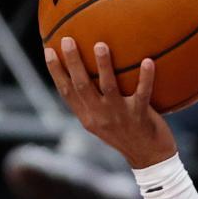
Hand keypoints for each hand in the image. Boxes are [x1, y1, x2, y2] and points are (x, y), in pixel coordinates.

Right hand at [44, 37, 176, 169]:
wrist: (150, 159)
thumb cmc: (127, 134)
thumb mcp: (104, 122)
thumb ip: (94, 102)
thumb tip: (88, 72)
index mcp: (88, 117)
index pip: (66, 92)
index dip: (56, 71)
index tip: (48, 50)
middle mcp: (100, 116)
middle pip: (82, 86)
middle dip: (73, 62)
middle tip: (68, 39)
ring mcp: (119, 116)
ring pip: (109, 87)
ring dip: (104, 65)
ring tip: (101, 45)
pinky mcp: (139, 116)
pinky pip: (142, 93)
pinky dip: (146, 77)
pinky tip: (148, 61)